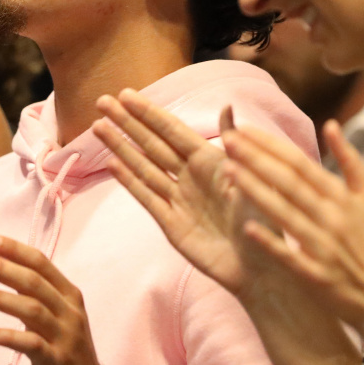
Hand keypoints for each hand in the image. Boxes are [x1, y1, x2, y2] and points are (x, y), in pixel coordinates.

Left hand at [0, 235, 100, 364]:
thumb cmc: (65, 349)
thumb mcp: (59, 315)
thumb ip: (38, 293)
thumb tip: (3, 266)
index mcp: (70, 295)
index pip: (41, 263)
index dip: (14, 249)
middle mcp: (70, 312)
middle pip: (34, 282)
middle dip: (1, 267)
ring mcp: (65, 337)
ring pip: (31, 309)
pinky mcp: (56, 363)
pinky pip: (30, 345)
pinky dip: (7, 336)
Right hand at [94, 90, 276, 296]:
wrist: (260, 270)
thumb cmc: (266, 223)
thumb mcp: (253, 179)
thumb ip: (235, 145)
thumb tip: (226, 106)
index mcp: (210, 161)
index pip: (172, 131)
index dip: (148, 113)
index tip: (126, 94)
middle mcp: (191, 176)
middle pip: (151, 144)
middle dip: (127, 123)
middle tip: (102, 101)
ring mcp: (179, 199)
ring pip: (143, 166)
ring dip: (120, 147)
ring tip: (98, 127)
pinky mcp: (171, 224)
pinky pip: (146, 197)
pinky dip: (128, 180)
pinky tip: (111, 163)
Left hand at [223, 120, 363, 333]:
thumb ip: (350, 160)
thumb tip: (330, 124)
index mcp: (342, 197)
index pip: (300, 163)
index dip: (270, 145)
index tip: (242, 128)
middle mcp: (333, 217)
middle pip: (289, 182)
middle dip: (256, 158)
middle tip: (227, 140)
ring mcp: (325, 247)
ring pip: (285, 213)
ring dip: (256, 191)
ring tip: (228, 171)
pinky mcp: (317, 275)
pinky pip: (290, 256)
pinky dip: (271, 242)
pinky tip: (247, 227)